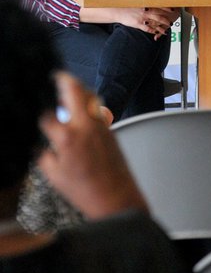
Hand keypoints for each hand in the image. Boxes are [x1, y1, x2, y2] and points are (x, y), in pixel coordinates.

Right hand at [38, 73, 147, 218]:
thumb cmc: (85, 190)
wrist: (116, 197)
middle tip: (53, 76)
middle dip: (63, 78)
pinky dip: (87, 102)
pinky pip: (97, 108)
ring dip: (78, 88)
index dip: (36, 106)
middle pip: (75, 90)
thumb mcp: (53, 175)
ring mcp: (101, 125)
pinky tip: (78, 108)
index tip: (31, 102)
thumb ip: (43, 154)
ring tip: (64, 89)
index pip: (46, 113)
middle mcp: (86, 126)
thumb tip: (37, 142)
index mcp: (67, 138)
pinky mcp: (110, 129)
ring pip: (90, 95)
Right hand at [117, 7, 178, 39]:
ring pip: (155, 23)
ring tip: (166, 31)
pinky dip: (152, 31)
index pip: (159, 6)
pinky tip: (156, 33)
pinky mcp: (138, 24)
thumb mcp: (137, 2)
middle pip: (159, 16)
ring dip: (161, 28)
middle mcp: (146, 11)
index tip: (173, 10)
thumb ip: (145, 3)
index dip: (167, 8)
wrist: (117, 10)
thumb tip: (152, 3)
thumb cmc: (127, 6)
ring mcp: (142, 18)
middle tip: (171, 22)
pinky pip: (147, 29)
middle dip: (166, 20)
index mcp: (146, 5)